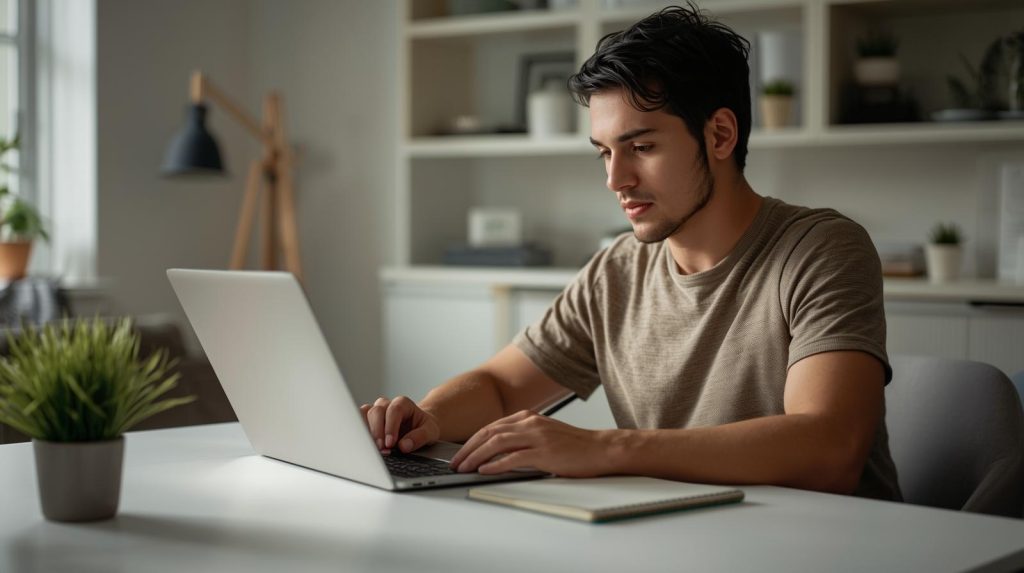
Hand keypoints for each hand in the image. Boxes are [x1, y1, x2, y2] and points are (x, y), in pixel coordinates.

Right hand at [359, 396, 440, 453]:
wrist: (419, 428)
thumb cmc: (423, 427)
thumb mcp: (430, 431)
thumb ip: (420, 437)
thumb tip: (404, 445)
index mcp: (403, 404)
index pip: (394, 410)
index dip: (390, 426)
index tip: (390, 443)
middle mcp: (387, 405)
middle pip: (376, 411)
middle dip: (377, 432)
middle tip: (381, 449)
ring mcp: (376, 412)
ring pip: (364, 414)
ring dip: (366, 431)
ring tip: (373, 448)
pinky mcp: (367, 421)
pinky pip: (358, 422)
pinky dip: (360, 433)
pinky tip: (366, 445)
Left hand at [448, 410, 613, 477]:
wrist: (600, 449)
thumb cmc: (574, 446)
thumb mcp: (544, 435)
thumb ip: (523, 439)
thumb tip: (497, 453)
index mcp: (528, 418)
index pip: (491, 427)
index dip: (471, 441)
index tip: (460, 453)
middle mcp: (530, 423)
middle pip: (489, 433)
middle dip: (467, 448)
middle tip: (455, 462)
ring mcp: (537, 437)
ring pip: (497, 443)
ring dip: (476, 456)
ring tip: (464, 468)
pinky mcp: (544, 452)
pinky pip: (513, 458)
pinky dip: (495, 464)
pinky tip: (484, 471)